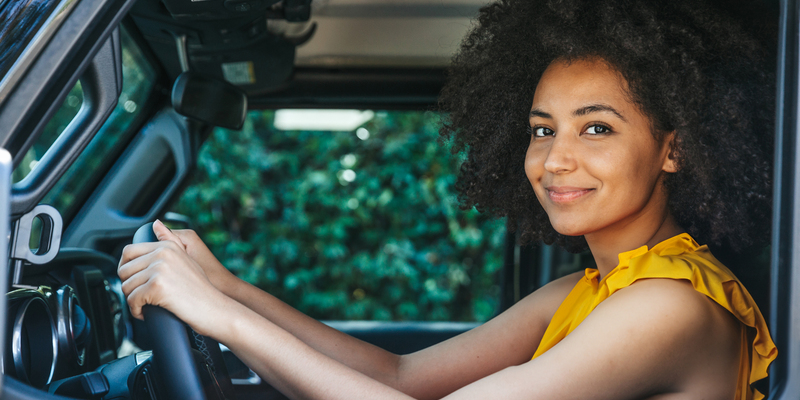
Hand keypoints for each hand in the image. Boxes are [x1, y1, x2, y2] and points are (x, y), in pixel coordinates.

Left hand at [117, 221, 231, 337]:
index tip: (131, 280)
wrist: (214, 308)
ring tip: (145, 306)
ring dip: (132, 300)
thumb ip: (170, 241)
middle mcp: (162, 254)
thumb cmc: (202, 289)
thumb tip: (156, 223)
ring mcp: (159, 269)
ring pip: (126, 286)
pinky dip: (136, 311)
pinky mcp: (156, 285)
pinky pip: (132, 300)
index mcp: (167, 247)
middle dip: (128, 287)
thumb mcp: (186, 259)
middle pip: (124, 270)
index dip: (125, 268)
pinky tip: (145, 313)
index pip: (129, 251)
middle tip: (140, 297)